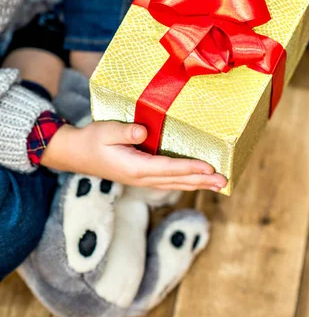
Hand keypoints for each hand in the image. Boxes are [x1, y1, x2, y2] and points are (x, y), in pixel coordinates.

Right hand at [41, 122, 227, 191]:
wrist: (76, 154)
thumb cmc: (92, 140)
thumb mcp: (106, 130)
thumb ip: (125, 132)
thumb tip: (144, 133)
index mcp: (134, 167)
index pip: (168, 168)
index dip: (189, 167)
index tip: (209, 168)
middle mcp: (141, 177)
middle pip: (177, 180)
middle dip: (201, 181)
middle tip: (224, 181)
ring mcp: (142, 180)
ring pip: (175, 184)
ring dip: (197, 184)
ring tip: (218, 185)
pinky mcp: (142, 176)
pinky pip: (169, 181)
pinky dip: (186, 181)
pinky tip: (197, 180)